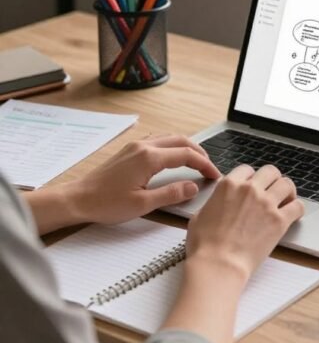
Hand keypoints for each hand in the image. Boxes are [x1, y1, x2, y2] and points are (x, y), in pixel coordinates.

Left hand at [70, 135, 220, 224]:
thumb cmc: (106, 203)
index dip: (205, 164)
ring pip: (169, 138)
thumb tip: (192, 187)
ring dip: (186, 147)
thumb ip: (171, 194)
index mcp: (149, 158)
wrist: (78, 199)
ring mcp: (135, 146)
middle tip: (210, 168)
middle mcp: (144, 146)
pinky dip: (172, 146)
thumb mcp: (143, 204)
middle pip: (181, 140)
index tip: (215, 175)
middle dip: (199, 152)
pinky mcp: (129, 150)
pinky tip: (173, 157)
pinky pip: (157, 140)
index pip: (187, 155)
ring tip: (196, 162)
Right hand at [186, 163, 304, 280]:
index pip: (247, 169)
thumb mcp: (200, 214)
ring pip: (287, 184)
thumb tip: (218, 203)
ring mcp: (266, 204)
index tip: (253, 186)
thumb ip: (214, 202)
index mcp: (229, 185)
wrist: (219, 264)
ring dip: (287, 191)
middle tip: (272, 190)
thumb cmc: (205, 245)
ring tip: (286, 200)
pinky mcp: (279, 221)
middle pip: (270, 171)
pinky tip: (293, 214)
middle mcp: (250, 189)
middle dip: (271, 180)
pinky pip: (298, 206)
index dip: (251, 178)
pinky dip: (297, 208)